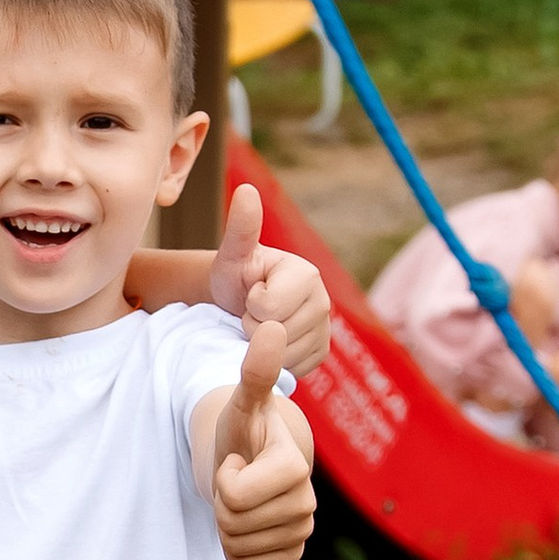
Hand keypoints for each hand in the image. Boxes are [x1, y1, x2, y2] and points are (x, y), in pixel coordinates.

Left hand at [207, 178, 330, 376]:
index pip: (268, 309)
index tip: (249, 294)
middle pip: (277, 335)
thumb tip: (246, 189)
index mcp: (307, 274)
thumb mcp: (233, 254)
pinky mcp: (320, 354)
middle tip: (251, 314)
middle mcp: (324, 301)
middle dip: (253, 328)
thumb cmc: (235, 276)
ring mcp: (325, 330)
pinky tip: (269, 345)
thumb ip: (241, 227)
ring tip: (259, 326)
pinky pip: (292, 370)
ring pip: (283, 356)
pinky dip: (274, 363)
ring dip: (261, 348)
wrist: (240, 304)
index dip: (249, 307)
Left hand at [209, 322, 315, 559]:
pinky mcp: (291, 554)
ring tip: (241, 498)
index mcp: (295, 466)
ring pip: (238, 547)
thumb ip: (254, 371)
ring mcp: (302, 531)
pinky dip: (235, 550)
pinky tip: (246, 523)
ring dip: (227, 525)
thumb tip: (271, 324)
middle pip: (233, 523)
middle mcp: (307, 503)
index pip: (235, 495)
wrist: (252, 464)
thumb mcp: (241, 404)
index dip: (224, 479)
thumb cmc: (243, 431)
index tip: (236, 460)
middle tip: (237, 479)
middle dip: (222, 502)